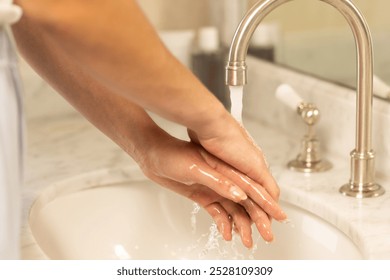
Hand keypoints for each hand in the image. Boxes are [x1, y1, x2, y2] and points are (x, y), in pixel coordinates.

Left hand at [137, 129, 285, 247]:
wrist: (155, 151)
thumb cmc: (176, 151)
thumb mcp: (198, 167)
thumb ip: (220, 181)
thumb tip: (239, 195)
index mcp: (231, 168)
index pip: (256, 190)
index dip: (268, 205)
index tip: (279, 218)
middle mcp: (227, 178)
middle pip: (249, 202)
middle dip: (259, 219)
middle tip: (267, 236)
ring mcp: (216, 186)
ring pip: (235, 209)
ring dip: (242, 224)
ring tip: (247, 240)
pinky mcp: (203, 192)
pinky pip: (218, 210)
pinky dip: (224, 221)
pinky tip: (226, 231)